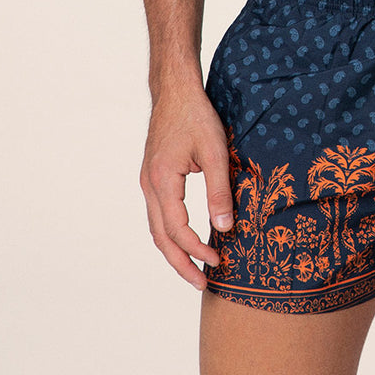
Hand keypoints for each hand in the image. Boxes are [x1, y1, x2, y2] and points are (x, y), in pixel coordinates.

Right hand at [140, 85, 232, 289]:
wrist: (175, 91)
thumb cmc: (196, 116)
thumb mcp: (215, 151)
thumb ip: (219, 190)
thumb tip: (226, 226)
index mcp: (162, 181)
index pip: (177, 229)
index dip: (197, 250)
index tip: (217, 261)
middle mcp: (150, 185)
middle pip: (161, 237)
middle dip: (181, 263)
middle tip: (201, 284)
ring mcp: (148, 181)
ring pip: (157, 228)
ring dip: (174, 251)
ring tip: (194, 269)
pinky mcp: (153, 177)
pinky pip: (159, 214)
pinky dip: (171, 233)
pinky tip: (187, 238)